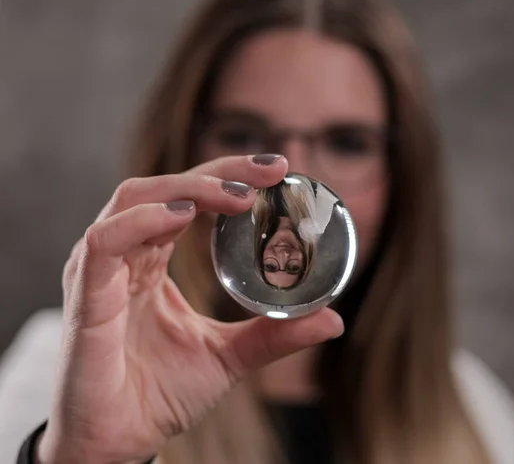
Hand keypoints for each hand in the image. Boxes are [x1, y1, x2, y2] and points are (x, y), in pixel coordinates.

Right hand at [37, 155, 343, 463]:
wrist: (119, 442)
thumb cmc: (160, 394)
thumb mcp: (229, 356)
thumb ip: (274, 334)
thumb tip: (333, 320)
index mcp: (152, 263)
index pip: (187, 200)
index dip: (227, 178)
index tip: (276, 170)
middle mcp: (126, 256)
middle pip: (164, 187)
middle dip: (217, 173)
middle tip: (268, 170)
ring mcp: (101, 270)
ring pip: (135, 199)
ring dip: (188, 187)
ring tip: (237, 196)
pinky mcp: (86, 294)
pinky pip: (105, 240)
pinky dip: (143, 220)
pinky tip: (182, 216)